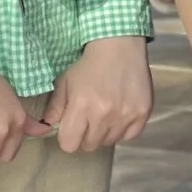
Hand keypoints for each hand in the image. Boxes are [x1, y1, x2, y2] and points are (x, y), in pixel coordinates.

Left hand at [44, 36, 153, 153]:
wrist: (119, 46)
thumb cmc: (89, 63)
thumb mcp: (65, 81)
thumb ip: (55, 107)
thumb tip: (48, 125)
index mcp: (81, 107)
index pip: (69, 145)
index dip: (68, 138)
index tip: (71, 128)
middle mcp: (104, 115)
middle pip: (89, 145)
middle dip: (86, 136)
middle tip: (89, 120)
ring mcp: (125, 115)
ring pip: (109, 141)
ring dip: (105, 132)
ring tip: (105, 114)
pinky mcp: (142, 113)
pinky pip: (130, 136)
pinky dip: (123, 130)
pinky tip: (120, 115)